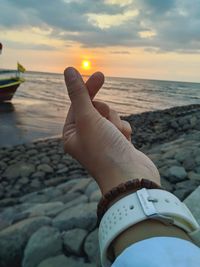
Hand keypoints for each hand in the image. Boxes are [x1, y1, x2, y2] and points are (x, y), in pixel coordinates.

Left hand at [63, 67, 159, 193]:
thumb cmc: (104, 149)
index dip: (88, 90)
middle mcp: (85, 138)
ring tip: (116, 138)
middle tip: (105, 122)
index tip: (100, 75)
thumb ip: (79, 93)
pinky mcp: (118, 144)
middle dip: (104, 114)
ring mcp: (103, 141)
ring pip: (111, 117)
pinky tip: (124, 143)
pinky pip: (121, 126)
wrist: (129, 177)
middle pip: (96, 110)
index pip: (78, 105)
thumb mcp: (87, 118)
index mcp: (72, 135)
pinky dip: (124, 131)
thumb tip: (68, 70)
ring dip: (115, 123)